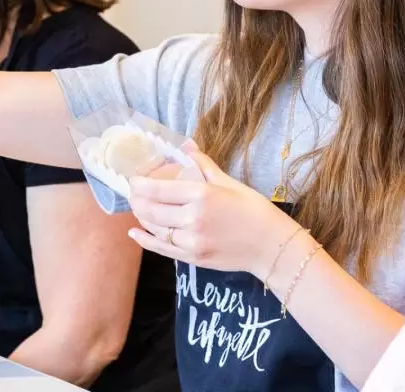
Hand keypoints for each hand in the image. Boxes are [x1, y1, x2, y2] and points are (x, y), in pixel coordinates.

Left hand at [126, 141, 300, 278]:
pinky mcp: (193, 258)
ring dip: (142, 217)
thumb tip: (186, 146)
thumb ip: (203, 164)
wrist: (272, 247)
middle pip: (151, 210)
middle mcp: (193, 218)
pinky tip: (135, 232)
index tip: (132, 180)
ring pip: (155, 229)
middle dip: (137, 200)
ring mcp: (192, 241)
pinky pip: (162, 249)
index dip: (139, 185)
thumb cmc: (254, 210)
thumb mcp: (229, 182)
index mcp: (201, 195)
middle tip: (133, 193)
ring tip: (138, 207)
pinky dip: (145, 240)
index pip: (158, 190)